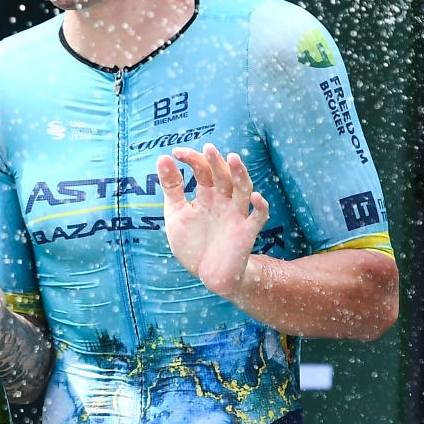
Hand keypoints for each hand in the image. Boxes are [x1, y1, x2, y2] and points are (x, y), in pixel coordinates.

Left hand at [156, 143, 268, 297]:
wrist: (208, 275)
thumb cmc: (193, 243)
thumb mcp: (176, 214)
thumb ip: (171, 187)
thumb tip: (162, 157)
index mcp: (207, 195)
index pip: (202, 170)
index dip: (192, 159)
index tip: (175, 152)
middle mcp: (224, 201)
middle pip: (223, 176)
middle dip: (216, 162)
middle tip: (208, 148)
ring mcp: (236, 215)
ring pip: (243, 190)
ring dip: (240, 174)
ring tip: (233, 158)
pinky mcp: (246, 233)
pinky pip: (258, 217)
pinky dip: (260, 206)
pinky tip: (255, 196)